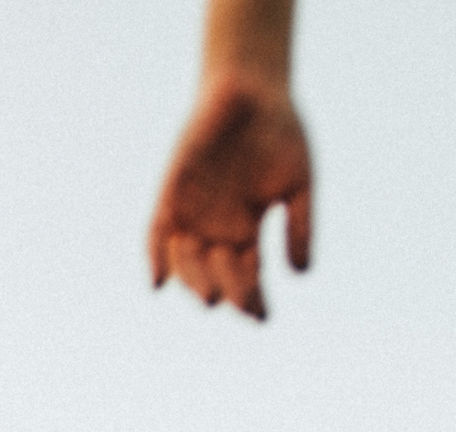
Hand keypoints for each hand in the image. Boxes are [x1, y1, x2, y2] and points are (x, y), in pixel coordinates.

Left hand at [147, 76, 311, 319]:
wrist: (252, 90)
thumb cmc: (280, 134)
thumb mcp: (297, 184)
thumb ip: (299, 227)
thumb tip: (300, 274)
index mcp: (247, 232)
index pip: (247, 280)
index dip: (252, 302)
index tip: (261, 317)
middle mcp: (216, 229)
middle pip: (216, 279)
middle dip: (228, 291)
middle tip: (238, 290)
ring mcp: (191, 214)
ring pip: (186, 265)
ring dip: (197, 280)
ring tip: (212, 286)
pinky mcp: (169, 195)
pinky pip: (155, 235)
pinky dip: (156, 258)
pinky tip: (158, 282)